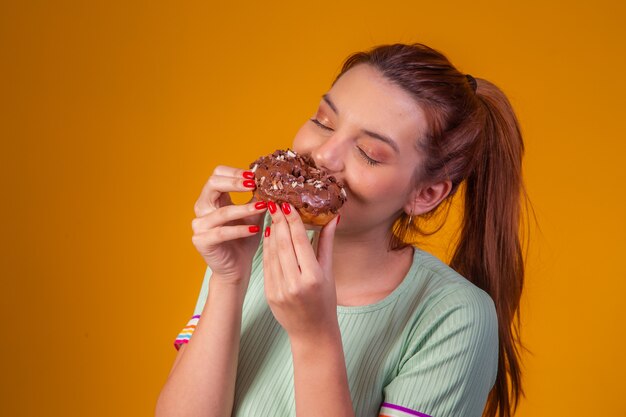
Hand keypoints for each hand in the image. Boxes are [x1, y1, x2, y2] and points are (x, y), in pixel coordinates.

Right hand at [191, 166, 265, 283]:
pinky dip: (240, 230)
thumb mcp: (253, 214)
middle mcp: (202, 208)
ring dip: (244, 208)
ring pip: (222, 211)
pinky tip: (255, 229)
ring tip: (262, 207)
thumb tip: (271, 181)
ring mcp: (199, 225)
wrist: (238, 267)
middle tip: (254, 184)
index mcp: (212, 198)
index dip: (235, 172)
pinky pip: (222, 232)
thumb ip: (257, 198)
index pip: (217, 174)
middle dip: (236, 182)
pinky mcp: (201, 241)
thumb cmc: (245, 239)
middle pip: (213, 184)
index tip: (255, 176)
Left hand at [262, 202, 339, 338]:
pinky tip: (269, 235)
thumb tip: (333, 218)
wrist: (312, 332)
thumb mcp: (329, 272)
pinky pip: (267, 265)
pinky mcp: (269, 294)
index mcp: (313, 277)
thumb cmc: (325, 301)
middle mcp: (295, 284)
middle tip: (275, 203)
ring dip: (271, 232)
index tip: (287, 204)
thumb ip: (327, 244)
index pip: (299, 241)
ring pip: (272, 253)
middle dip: (279, 221)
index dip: (292, 220)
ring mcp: (280, 290)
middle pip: (283, 244)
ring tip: (271, 215)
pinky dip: (267, 248)